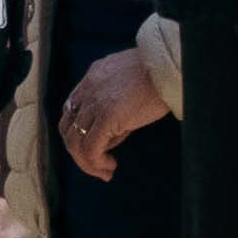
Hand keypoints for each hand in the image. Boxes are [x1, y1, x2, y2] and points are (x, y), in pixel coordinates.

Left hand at [60, 46, 173, 182]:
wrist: (170, 66)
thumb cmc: (160, 75)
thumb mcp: (129, 83)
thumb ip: (115, 101)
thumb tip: (114, 132)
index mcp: (93, 78)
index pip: (72, 111)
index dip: (79, 133)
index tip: (96, 146)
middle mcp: (88, 89)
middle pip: (67, 128)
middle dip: (79, 151)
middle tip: (97, 165)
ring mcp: (95, 102)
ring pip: (74, 142)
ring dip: (86, 162)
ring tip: (105, 171)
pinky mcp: (106, 116)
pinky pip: (90, 148)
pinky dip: (96, 163)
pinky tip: (111, 166)